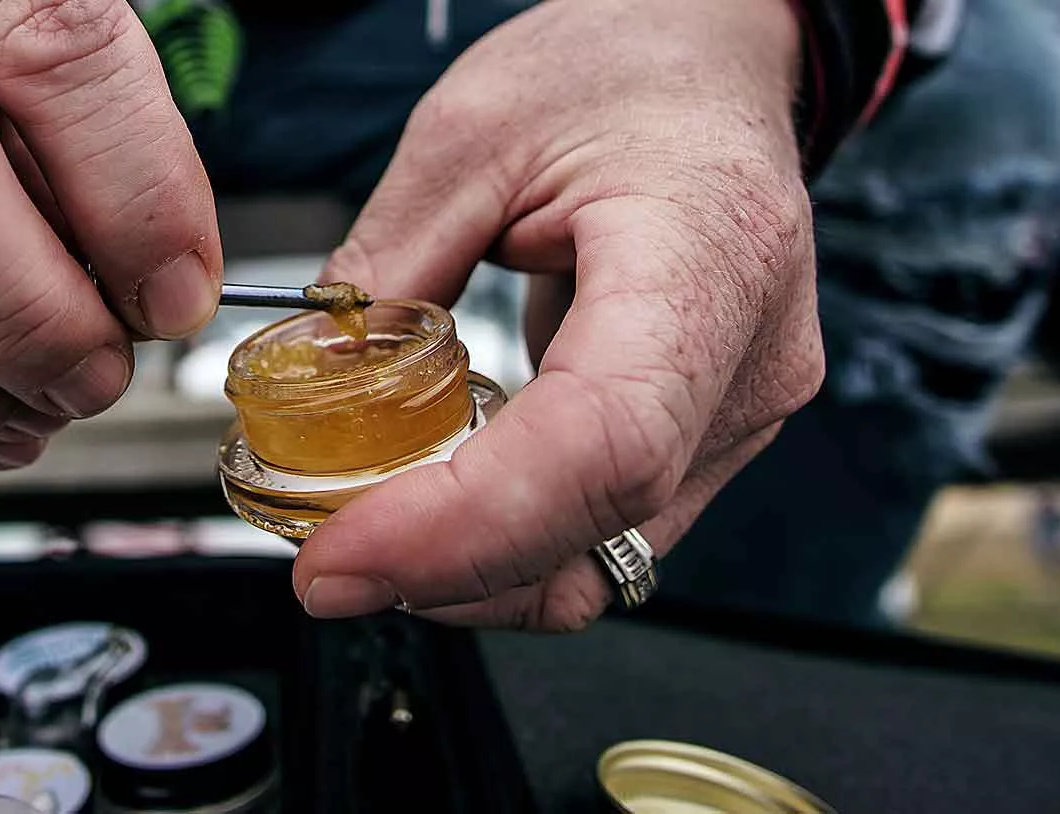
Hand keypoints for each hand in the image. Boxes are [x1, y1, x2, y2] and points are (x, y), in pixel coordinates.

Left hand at [293, 0, 822, 629]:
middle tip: (325, 560)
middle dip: (447, 566)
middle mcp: (748, 359)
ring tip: (370, 530)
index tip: (347, 555)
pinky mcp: (711, 437)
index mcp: (706, 254)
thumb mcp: (470, 130)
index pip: (605, 442)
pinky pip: (610, 528)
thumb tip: (311, 380)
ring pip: (608, 557)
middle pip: (601, 525)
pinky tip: (440, 502)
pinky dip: (514, 539)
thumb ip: (390, 261)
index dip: (470, 523)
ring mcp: (742, 412)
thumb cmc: (621, 70)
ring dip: (477, 569)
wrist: (711, 62)